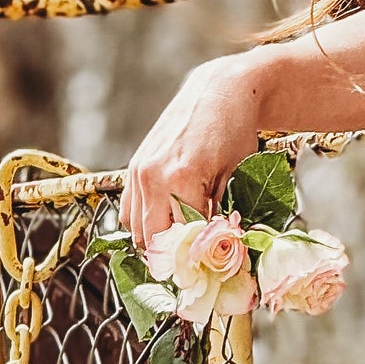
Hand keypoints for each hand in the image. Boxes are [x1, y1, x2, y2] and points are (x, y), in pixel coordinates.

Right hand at [119, 53, 265, 249]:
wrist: (221, 92)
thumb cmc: (236, 132)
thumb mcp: (235, 177)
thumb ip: (219, 215)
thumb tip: (214, 250)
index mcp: (181, 180)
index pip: (181, 240)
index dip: (194, 260)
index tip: (205, 271)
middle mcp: (153, 177)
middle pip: (151, 240)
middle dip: (172, 257)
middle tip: (193, 266)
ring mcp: (139, 171)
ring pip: (135, 228)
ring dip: (155, 242)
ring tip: (180, 247)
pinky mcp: (134, 167)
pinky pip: (129, 209)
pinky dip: (143, 222)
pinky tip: (166, 224)